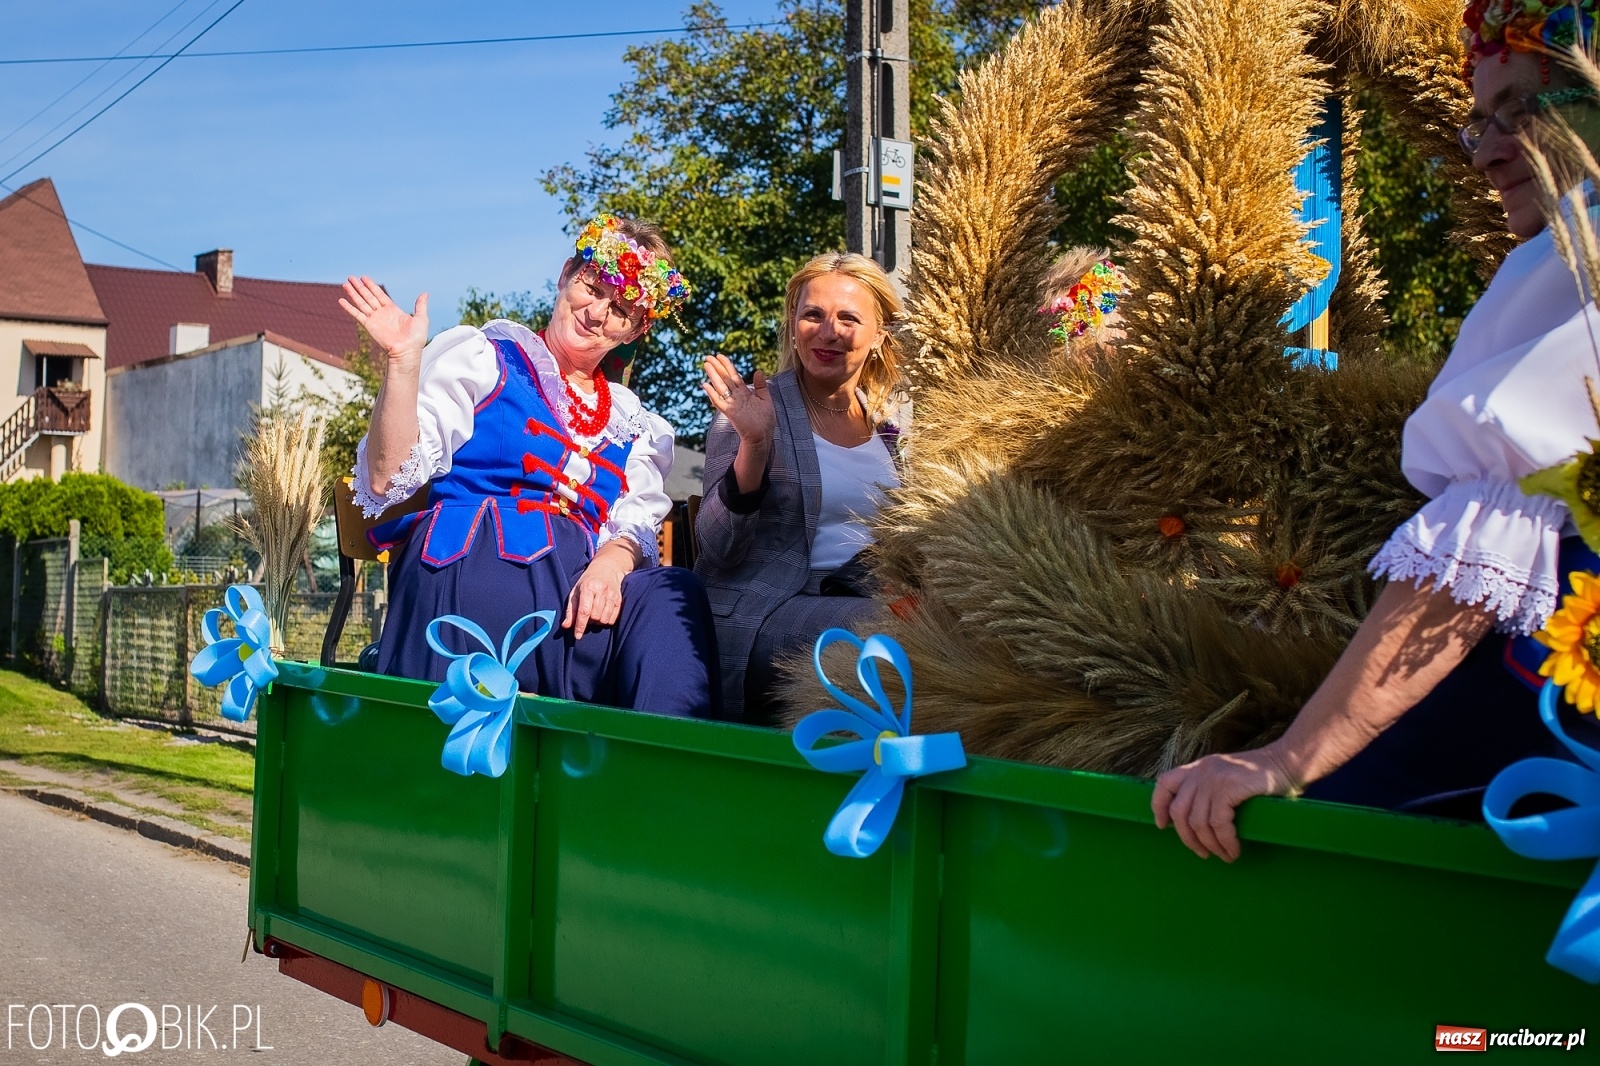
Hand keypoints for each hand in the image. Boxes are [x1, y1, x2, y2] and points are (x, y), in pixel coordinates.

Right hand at [340, 276, 428, 364]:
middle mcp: (382, 313)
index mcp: (393, 310)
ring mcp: (374, 319)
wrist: (407, 351)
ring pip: (361, 303)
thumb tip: (425, 293)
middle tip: (350, 277)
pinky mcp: (369, 325)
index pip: (379, 294)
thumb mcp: (421, 318)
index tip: (363, 278)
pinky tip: (341, 300)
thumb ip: (420, 305)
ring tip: (345, 284)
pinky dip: (349, 307)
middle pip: (368, 296)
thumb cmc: (416, 338)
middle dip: (359, 287)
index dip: (371, 286)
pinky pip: (357, 314)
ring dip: (353, 293)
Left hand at [563, 541, 634, 638]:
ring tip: (594, 615)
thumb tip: (566, 626)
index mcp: (588, 588)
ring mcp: (612, 595)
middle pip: (595, 617)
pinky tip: (602, 614)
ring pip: (604, 619)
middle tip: (586, 616)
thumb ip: (571, 610)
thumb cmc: (587, 582)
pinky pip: (613, 619)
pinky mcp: (619, 600)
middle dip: (589, 621)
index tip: (577, 636)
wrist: (608, 568)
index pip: (584, 611)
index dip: (580, 625)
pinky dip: (606, 621)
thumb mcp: (575, 592)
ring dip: (597, 622)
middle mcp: (601, 591)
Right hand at [702, 355, 774, 447]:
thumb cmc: (765, 421)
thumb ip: (761, 386)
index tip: (720, 356)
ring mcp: (732, 404)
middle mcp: (736, 397)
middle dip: (716, 367)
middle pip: (724, 379)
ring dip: (713, 376)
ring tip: (706, 365)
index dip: (727, 365)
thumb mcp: (765, 400)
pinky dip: (712, 394)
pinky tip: (705, 385)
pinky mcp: (730, 413)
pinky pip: (719, 402)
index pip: (733, 376)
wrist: (762, 437)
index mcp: (744, 393)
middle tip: (708, 357)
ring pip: (720, 387)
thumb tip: (758, 371)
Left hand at [1150, 745, 1297, 861]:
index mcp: (1197, 768)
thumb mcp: (1226, 778)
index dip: (1159, 806)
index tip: (1163, 826)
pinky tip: (1233, 850)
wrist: (1288, 762)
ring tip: (1224, 855)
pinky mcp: (1229, 786)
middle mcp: (1201, 771)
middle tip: (1203, 854)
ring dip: (1211, 845)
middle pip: (1179, 811)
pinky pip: (1218, 823)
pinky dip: (1225, 842)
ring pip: (1198, 822)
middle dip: (1188, 838)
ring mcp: (1213, 777)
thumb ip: (1208, 791)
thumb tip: (1196, 824)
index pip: (1164, 784)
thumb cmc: (1260, 778)